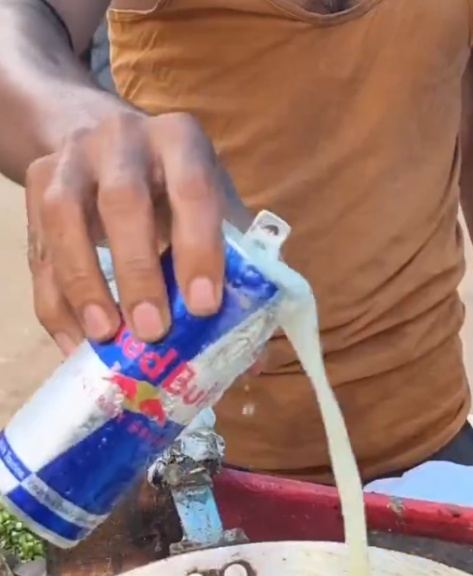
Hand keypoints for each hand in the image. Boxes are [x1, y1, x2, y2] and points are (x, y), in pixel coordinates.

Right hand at [25, 111, 243, 352]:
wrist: (115, 141)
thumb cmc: (181, 188)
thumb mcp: (219, 208)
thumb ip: (241, 270)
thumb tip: (255, 358)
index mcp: (181, 141)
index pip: (193, 190)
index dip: (199, 248)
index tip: (204, 306)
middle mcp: (122, 140)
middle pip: (123, 202)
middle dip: (138, 271)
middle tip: (152, 330)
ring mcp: (71, 160)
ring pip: (64, 217)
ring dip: (84, 283)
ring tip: (105, 335)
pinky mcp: (37, 185)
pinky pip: (37, 247)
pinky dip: (55, 299)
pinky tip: (74, 340)